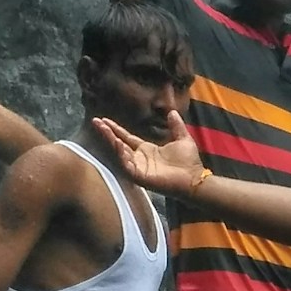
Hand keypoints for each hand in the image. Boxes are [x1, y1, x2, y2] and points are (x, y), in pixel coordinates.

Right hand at [92, 108, 206, 196]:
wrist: (195, 179)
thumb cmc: (189, 162)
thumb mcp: (182, 138)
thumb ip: (176, 126)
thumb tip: (172, 111)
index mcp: (146, 150)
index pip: (126, 137)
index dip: (116, 129)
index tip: (104, 119)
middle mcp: (139, 159)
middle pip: (118, 144)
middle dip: (107, 133)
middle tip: (95, 121)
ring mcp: (138, 168)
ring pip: (120, 153)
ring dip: (110, 141)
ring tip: (102, 128)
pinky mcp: (140, 177)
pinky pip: (127, 165)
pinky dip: (121, 154)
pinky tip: (117, 143)